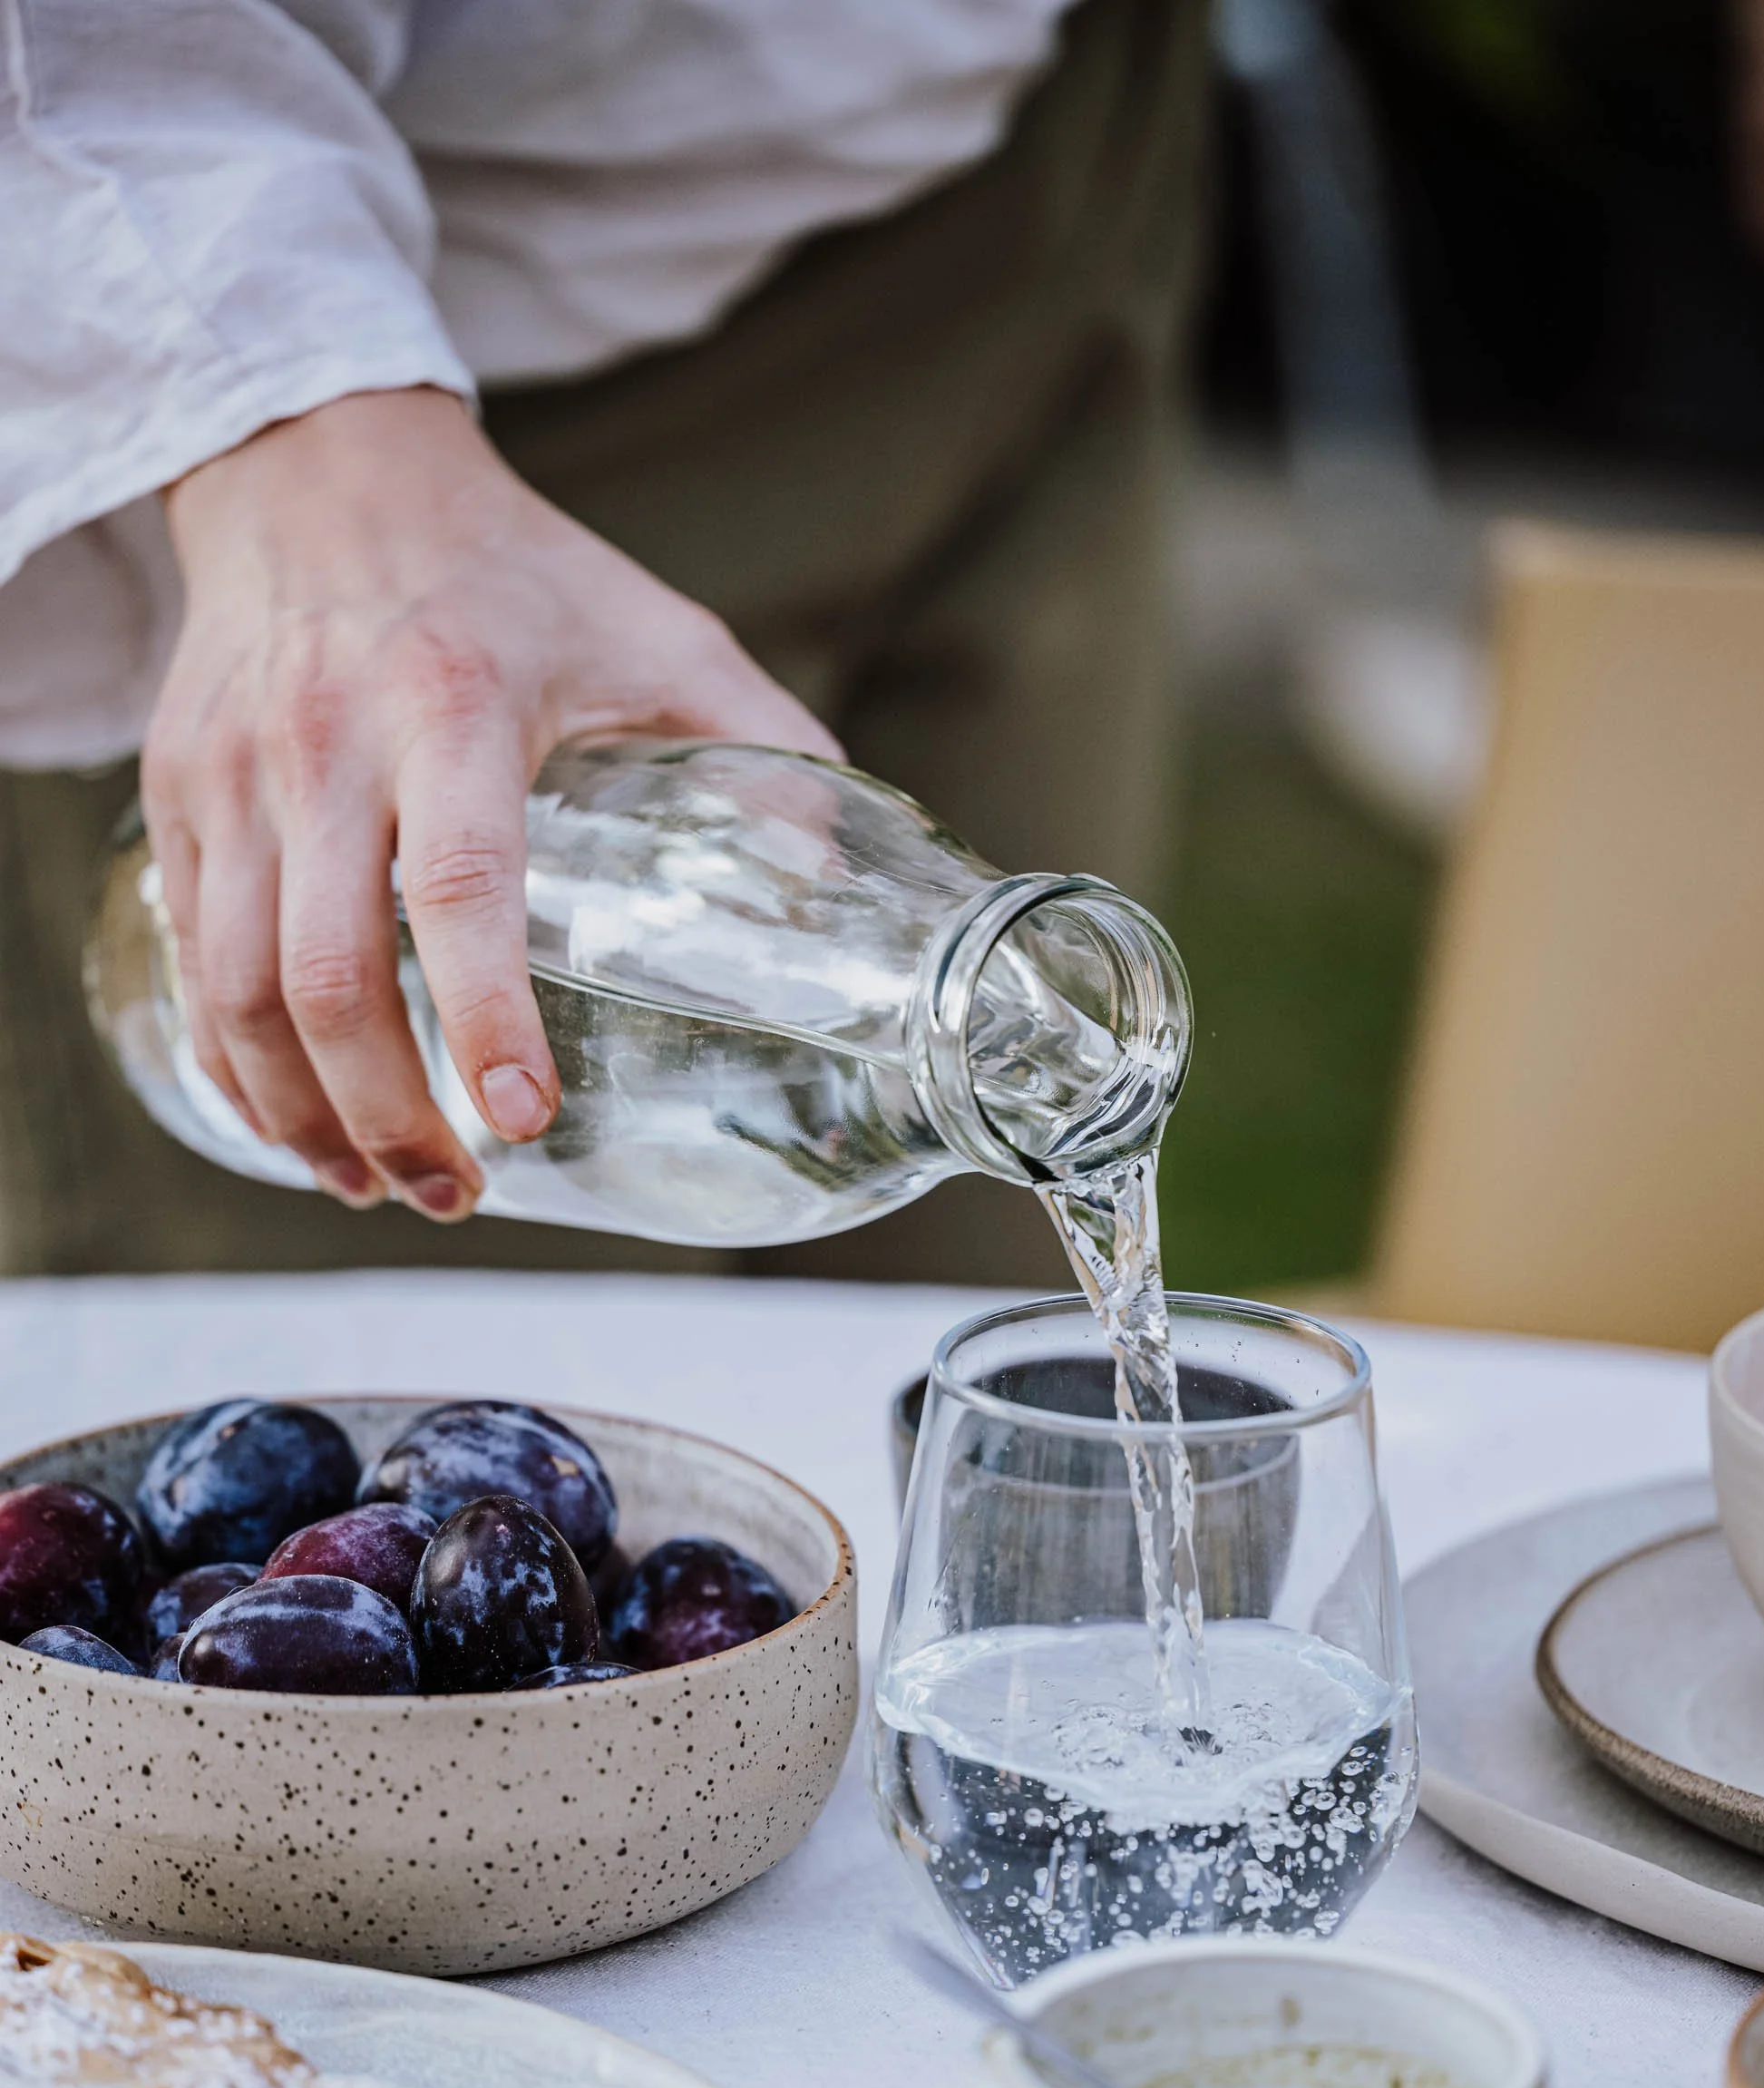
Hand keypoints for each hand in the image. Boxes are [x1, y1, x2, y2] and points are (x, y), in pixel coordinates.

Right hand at [145, 387, 840, 1216]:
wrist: (320, 464)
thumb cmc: (508, 569)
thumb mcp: (658, 631)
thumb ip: (763, 749)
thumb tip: (833, 890)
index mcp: (454, 703)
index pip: (460, 884)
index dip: (488, 1015)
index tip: (523, 1119)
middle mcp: (325, 741)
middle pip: (326, 971)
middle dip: (387, 1113)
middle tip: (455, 1195)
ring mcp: (233, 773)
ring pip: (238, 988)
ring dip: (304, 1117)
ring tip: (378, 1185)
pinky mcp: (177, 795)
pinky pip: (192, 962)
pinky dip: (236, 1066)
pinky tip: (296, 1125)